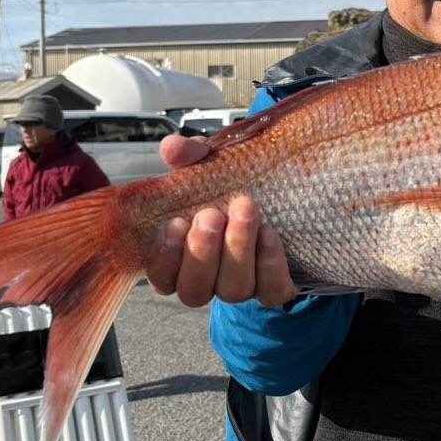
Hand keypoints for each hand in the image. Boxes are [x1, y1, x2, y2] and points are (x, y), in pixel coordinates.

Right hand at [146, 135, 295, 307]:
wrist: (278, 190)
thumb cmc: (228, 184)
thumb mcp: (207, 163)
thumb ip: (189, 155)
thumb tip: (172, 148)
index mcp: (179, 258)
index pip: (161, 277)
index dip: (165, 258)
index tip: (176, 222)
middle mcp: (207, 280)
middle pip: (194, 291)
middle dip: (202, 253)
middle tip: (212, 214)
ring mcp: (242, 286)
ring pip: (232, 290)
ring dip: (237, 249)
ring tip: (245, 209)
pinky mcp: (275, 287)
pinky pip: (272, 291)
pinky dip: (270, 263)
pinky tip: (269, 232)